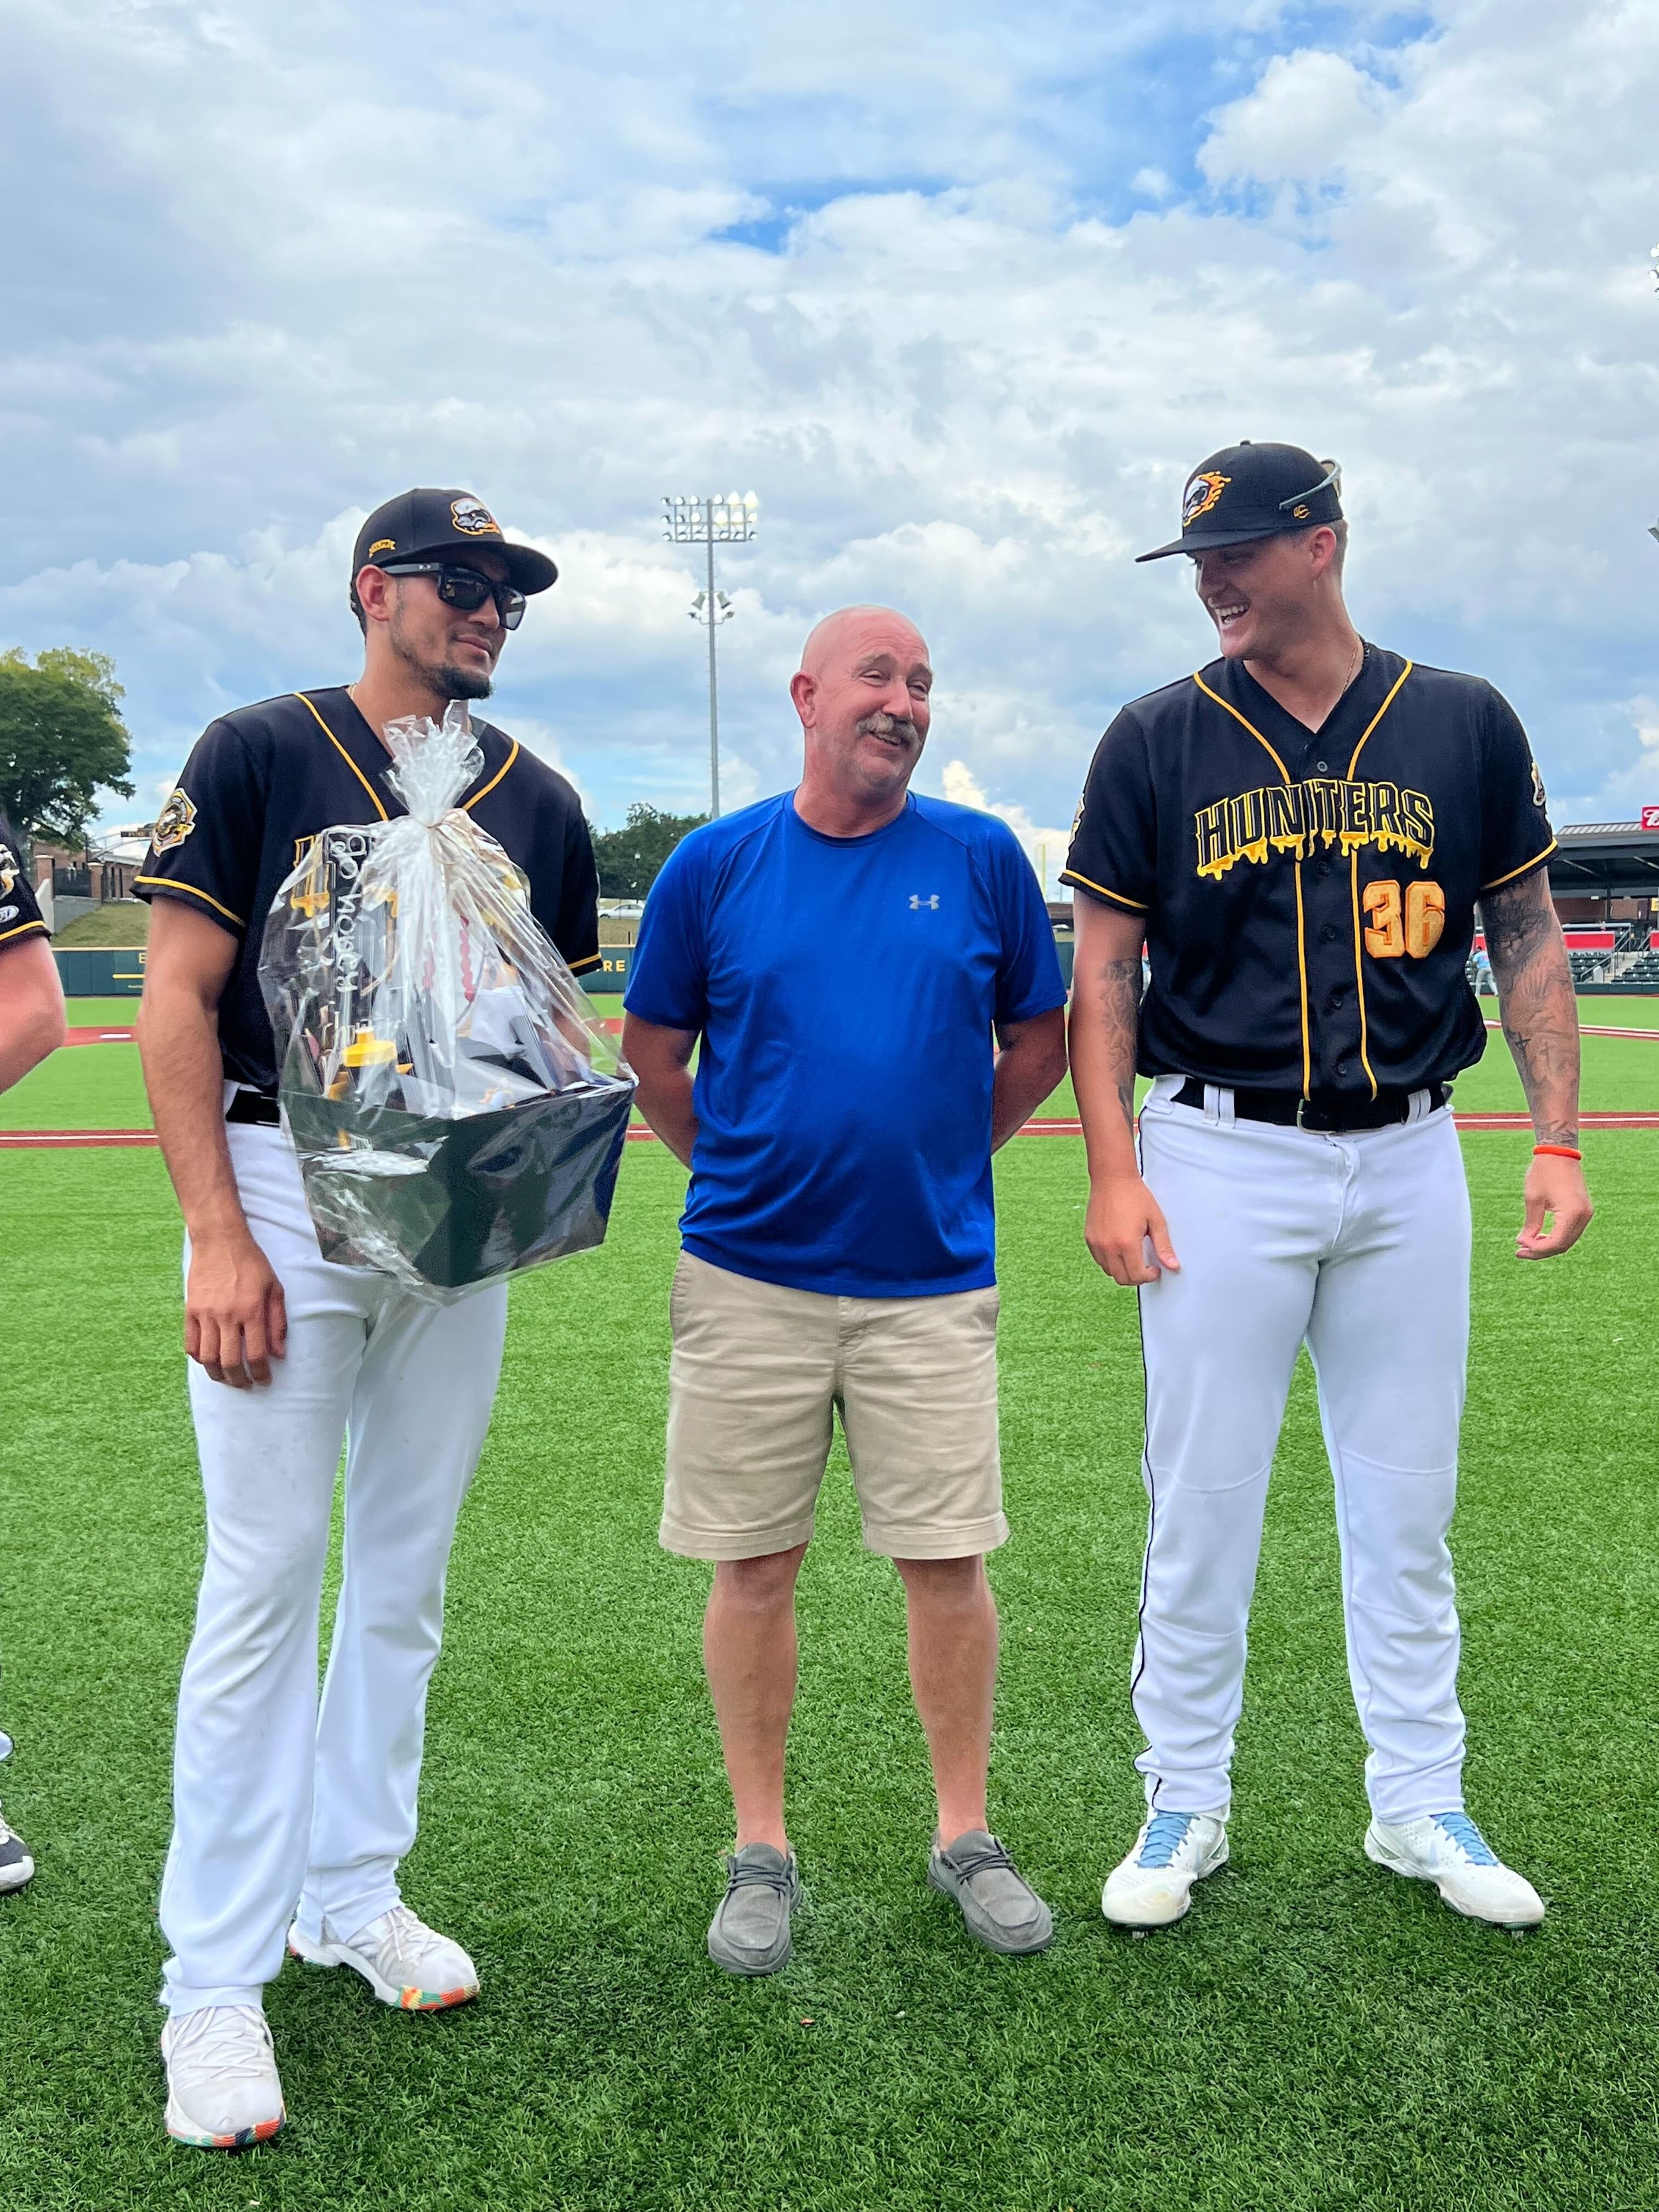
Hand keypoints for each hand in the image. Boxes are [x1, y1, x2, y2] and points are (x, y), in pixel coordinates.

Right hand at [185, 1235, 288, 1385]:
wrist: (220, 1241)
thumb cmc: (252, 1263)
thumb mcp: (275, 1289)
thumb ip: (277, 1322)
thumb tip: (279, 1353)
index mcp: (252, 1311)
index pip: (257, 1354)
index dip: (261, 1373)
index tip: (264, 1380)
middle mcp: (227, 1316)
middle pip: (230, 1362)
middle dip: (239, 1380)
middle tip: (245, 1384)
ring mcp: (206, 1314)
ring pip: (208, 1358)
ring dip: (218, 1374)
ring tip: (227, 1379)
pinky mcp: (190, 1310)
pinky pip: (191, 1344)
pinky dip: (199, 1358)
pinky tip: (208, 1361)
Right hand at [1085, 1175, 1179, 1286]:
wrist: (1112, 1179)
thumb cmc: (1134, 1195)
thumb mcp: (1155, 1220)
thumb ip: (1163, 1246)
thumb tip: (1173, 1265)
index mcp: (1126, 1243)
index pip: (1136, 1276)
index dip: (1149, 1277)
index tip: (1155, 1269)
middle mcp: (1108, 1247)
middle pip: (1122, 1278)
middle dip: (1137, 1277)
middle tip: (1145, 1267)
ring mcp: (1096, 1244)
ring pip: (1109, 1271)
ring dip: (1123, 1270)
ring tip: (1133, 1257)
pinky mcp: (1089, 1239)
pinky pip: (1099, 1260)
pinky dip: (1110, 1261)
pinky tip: (1120, 1249)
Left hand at [1516, 1154, 1592, 1260]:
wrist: (1559, 1152)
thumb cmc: (1543, 1172)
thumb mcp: (1533, 1199)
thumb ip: (1531, 1224)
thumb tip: (1524, 1242)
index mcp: (1572, 1213)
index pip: (1556, 1242)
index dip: (1537, 1248)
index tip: (1519, 1244)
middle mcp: (1584, 1216)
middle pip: (1563, 1245)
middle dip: (1541, 1251)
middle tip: (1519, 1252)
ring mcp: (1586, 1213)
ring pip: (1567, 1240)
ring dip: (1548, 1245)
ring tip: (1527, 1245)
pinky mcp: (1583, 1210)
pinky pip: (1570, 1231)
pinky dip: (1555, 1236)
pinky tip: (1539, 1236)